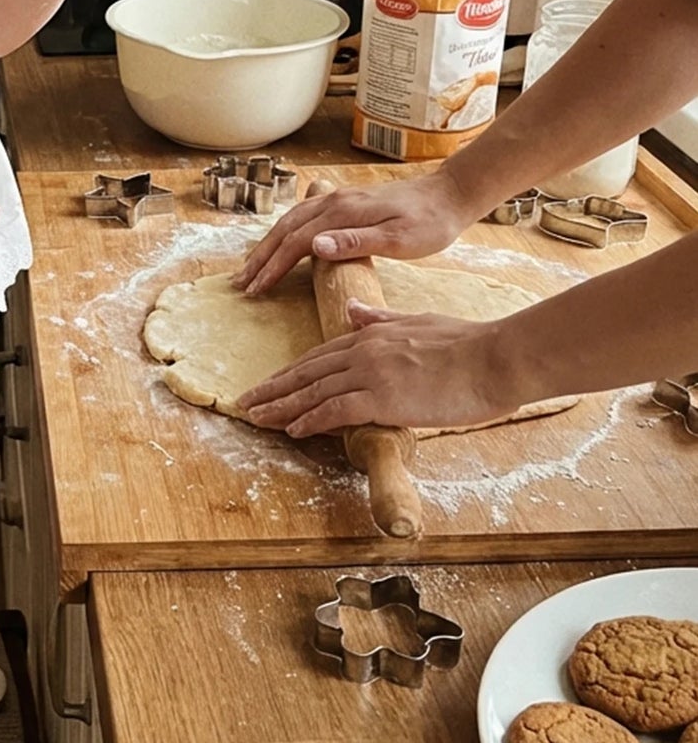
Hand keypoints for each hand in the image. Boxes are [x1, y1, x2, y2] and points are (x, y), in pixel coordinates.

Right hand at [231, 172, 476, 294]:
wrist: (450, 195)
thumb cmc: (430, 223)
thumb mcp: (399, 239)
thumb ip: (355, 242)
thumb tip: (314, 247)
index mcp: (343, 212)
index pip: (296, 242)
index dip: (273, 266)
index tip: (256, 289)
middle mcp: (334, 202)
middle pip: (285, 229)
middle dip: (261, 257)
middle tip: (241, 283)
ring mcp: (338, 199)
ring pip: (291, 221)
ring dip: (268, 245)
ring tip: (252, 267)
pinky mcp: (345, 201)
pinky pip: (303, 217)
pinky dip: (284, 233)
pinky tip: (281, 243)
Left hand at [238, 303, 514, 435]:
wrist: (497, 357)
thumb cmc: (469, 344)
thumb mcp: (419, 322)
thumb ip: (383, 320)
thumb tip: (355, 313)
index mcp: (372, 334)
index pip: (320, 356)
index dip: (291, 373)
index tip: (270, 385)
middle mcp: (364, 349)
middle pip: (307, 371)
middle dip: (274, 389)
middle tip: (246, 403)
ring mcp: (371, 372)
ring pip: (313, 391)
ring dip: (281, 407)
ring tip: (256, 419)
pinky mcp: (383, 396)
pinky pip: (335, 409)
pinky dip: (311, 419)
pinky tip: (293, 429)